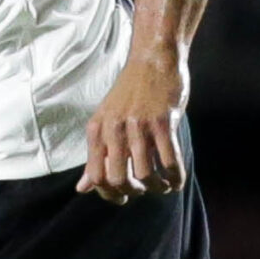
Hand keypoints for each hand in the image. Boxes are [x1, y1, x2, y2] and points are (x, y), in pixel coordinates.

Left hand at [76, 50, 187, 203]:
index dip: (109, 194)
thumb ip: (96, 156)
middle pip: (119, 179)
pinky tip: (176, 181)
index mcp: (97, 130)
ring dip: (156, 187)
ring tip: (162, 186)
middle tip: (143, 190)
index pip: (96, 176)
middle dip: (133, 192)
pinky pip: (170, 161)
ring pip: (145, 174)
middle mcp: (114, 129)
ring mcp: (139, 126)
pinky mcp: (163, 122)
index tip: (123, 197)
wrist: (152, 61)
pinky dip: (175, 177)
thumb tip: (82, 189)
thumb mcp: (106, 121)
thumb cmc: (130, 94)